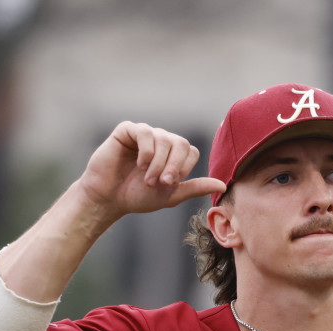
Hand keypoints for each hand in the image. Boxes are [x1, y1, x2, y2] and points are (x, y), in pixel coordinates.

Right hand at [77, 122, 225, 217]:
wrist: (109, 198)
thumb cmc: (138, 196)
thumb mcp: (171, 195)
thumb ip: (195, 187)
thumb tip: (222, 184)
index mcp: (172, 154)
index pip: (190, 151)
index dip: (183, 169)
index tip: (169, 184)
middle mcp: (160, 140)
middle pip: (180, 143)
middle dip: (174, 166)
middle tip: (162, 183)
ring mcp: (144, 134)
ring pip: (164, 139)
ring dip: (158, 163)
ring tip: (147, 179)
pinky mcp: (127, 130)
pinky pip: (145, 132)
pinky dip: (146, 151)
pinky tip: (139, 164)